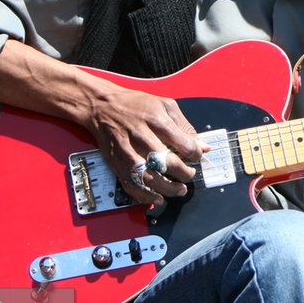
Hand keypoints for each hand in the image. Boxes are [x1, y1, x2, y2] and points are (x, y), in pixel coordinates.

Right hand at [87, 85, 209, 205]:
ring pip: (150, 177)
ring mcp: (128, 151)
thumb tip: (202, 145)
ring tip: (179, 189)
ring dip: (168, 188)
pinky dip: (146, 196)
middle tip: (189, 174)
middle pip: (167, 162)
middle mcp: (142, 136)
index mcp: (156, 120)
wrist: (101, 106)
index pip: (183, 144)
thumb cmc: (134, 104)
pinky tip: (157, 197)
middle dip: (184, 173)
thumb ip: (185, 126)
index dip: (195, 154)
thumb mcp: (165, 105)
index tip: (197, 157)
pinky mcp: (117, 162)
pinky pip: (131, 185)